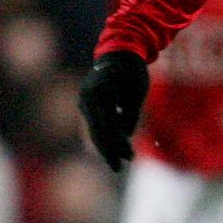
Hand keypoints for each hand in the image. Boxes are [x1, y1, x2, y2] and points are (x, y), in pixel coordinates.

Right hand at [78, 50, 149, 171]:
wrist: (118, 54)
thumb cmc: (132, 71)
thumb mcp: (137, 92)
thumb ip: (130, 113)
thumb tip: (125, 135)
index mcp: (101, 93)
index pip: (108, 126)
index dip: (117, 144)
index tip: (130, 158)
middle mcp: (88, 98)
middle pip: (97, 132)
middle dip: (109, 151)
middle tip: (120, 167)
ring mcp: (85, 102)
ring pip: (95, 130)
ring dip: (107, 146)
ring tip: (120, 162)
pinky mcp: (88, 105)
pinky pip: (95, 125)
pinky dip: (105, 137)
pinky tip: (114, 150)